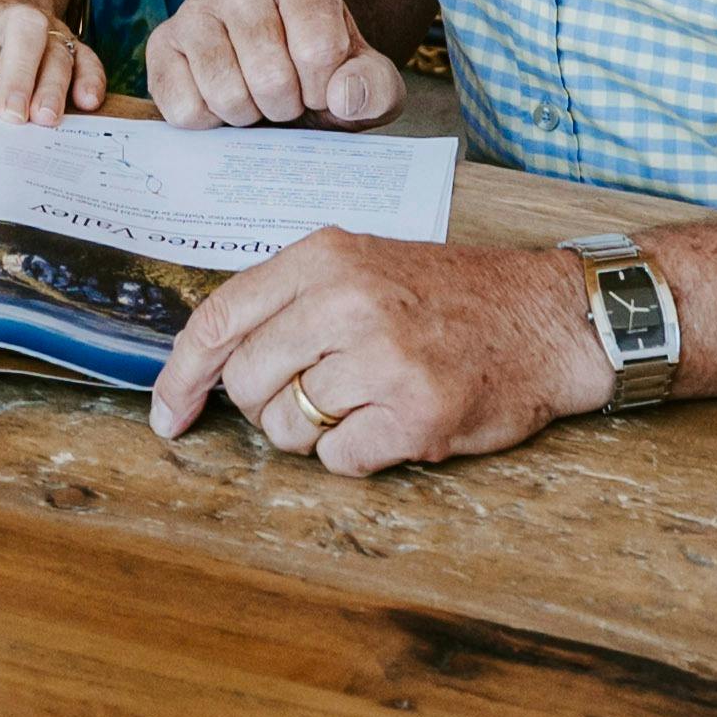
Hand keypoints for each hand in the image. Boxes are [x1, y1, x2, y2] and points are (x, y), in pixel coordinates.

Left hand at [0, 0, 96, 128]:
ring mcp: (43, 27)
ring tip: (45, 120)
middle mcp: (7, 15)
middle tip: (10, 117)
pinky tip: (88, 102)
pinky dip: (91, 78)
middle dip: (16, 75)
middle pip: (20, 36)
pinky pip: (87, 57)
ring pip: (57, 50)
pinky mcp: (68, 42)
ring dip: (54, 85)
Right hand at [139, 0, 402, 130]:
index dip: (324, 88)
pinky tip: (219, 104)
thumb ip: (374, 88)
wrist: (279, 80)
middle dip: (285, 107)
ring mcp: (195, 11)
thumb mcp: (369, 85)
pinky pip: (184, 108)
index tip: (321, 86)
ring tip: (255, 101)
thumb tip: (343, 96)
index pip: (319, 50)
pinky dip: (208, 124)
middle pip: (270, 76)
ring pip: (225, 93)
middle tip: (286, 99)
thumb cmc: (326, 80)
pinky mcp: (162, 45)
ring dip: (248, 117)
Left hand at [148, 230, 613, 474]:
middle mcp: (346, 301)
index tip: (169, 414)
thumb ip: (289, 301)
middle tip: (319, 394)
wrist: (547, 318)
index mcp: (325, 257)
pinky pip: (338, 459)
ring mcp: (382, 358)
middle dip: (269, 405)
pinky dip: (357, 454)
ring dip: (316, 431)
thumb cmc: (451, 297)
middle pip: (247, 384)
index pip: (219, 320)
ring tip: (366, 400)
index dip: (182, 375)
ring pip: (288, 427)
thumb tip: (207, 362)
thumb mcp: (362, 266)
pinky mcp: (415, 413)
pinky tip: (393, 423)